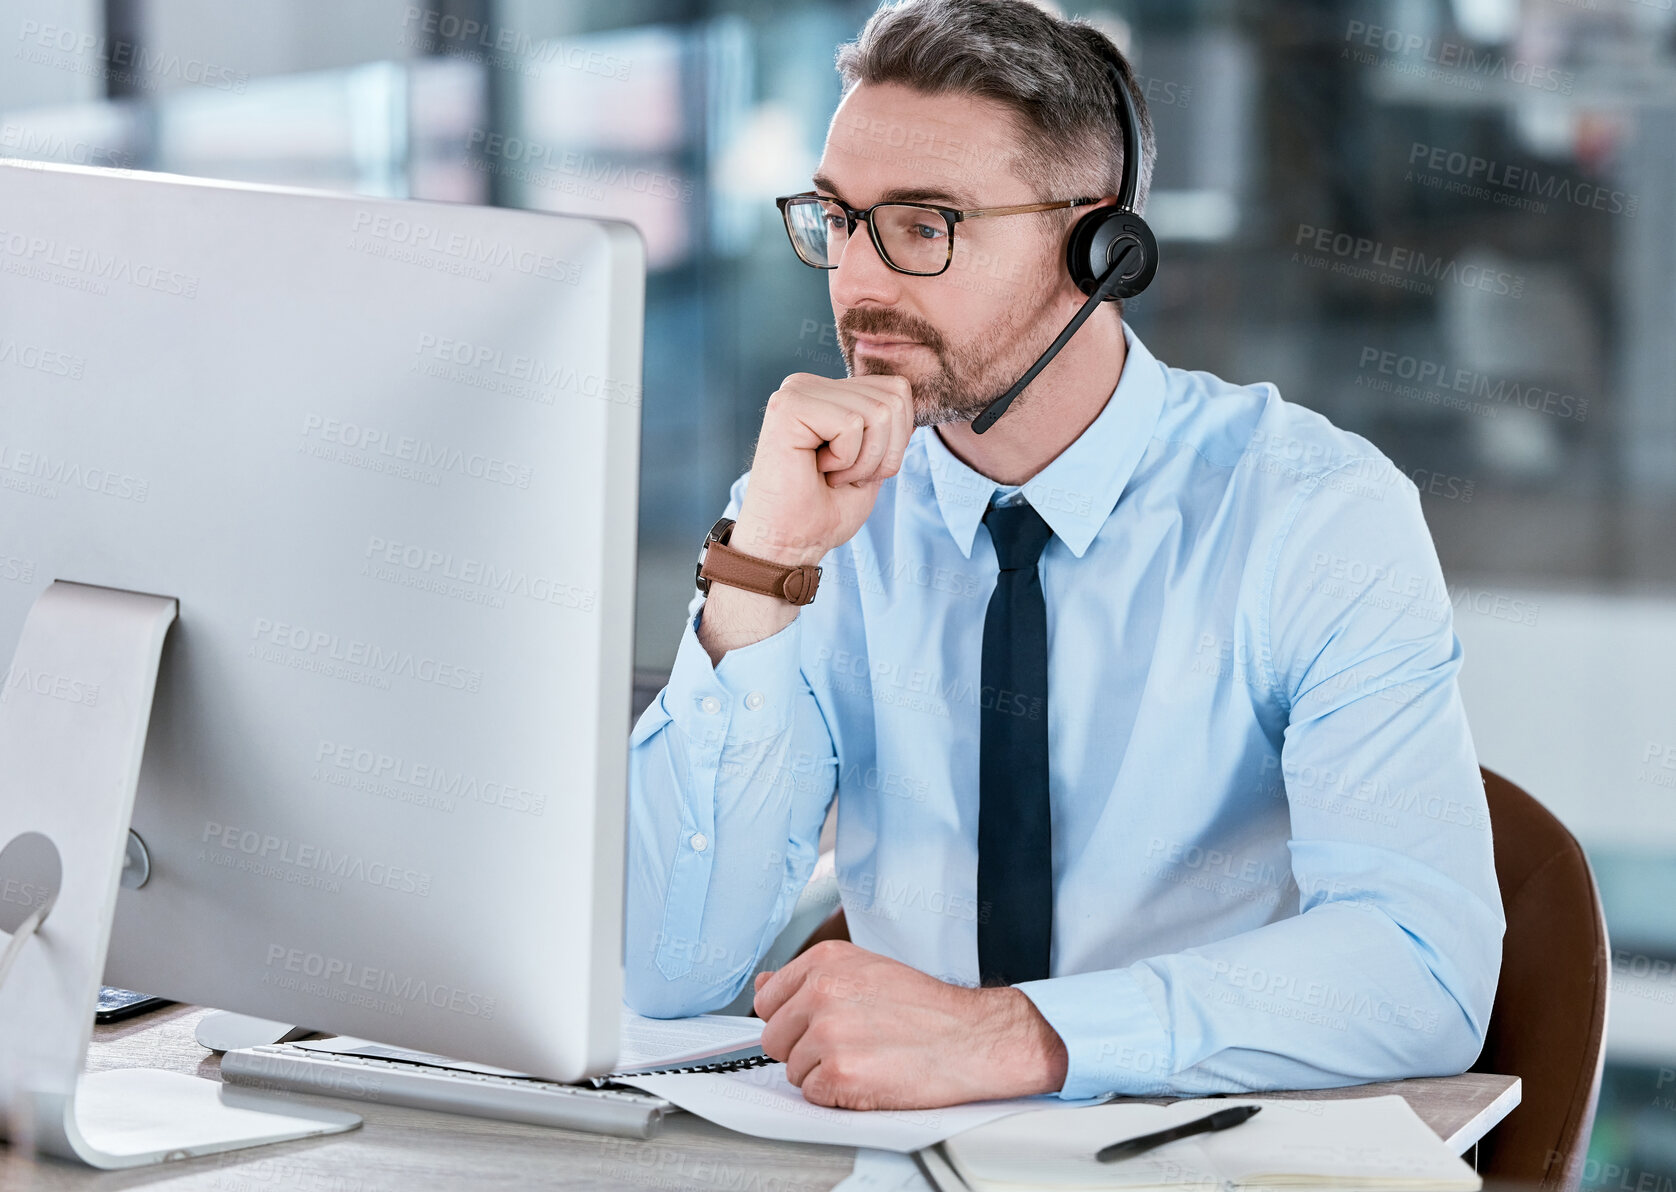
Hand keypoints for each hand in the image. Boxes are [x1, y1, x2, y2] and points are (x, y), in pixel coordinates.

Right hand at [731, 373, 913, 566]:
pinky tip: (816, 469)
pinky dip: (845, 460)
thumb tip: (907, 397)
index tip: (856, 468)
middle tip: (843, 476)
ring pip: (878, 412)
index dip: (896, 440)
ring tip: (829, 474)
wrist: (787, 545)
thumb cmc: (823, 512)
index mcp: (826, 392)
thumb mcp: (872, 465)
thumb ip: (888, 428)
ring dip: (863, 461)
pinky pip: (852, 424)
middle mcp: (808, 384)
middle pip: (895, 398)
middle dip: (884, 452)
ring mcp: (796, 392)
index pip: (898, 391)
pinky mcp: (787, 407)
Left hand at [751, 940, 1068, 1109]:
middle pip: (773, 1037)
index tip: (814, 1024)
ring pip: (793, 1069)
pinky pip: (813, 1094)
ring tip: (866, 1056)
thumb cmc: (926, 1008)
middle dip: (802, 1048)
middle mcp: (821, 992)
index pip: (766, 998)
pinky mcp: (839, 1073)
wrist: (972, 1037)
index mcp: (825, 961)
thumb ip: (809, 978)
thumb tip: (763, 984)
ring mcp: (828, 1033)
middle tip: (848, 1044)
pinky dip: (837, 1095)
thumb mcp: (865, 970)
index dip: (790, 1019)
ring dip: (823, 1072)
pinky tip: (869, 1076)